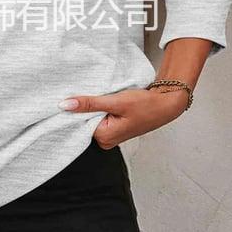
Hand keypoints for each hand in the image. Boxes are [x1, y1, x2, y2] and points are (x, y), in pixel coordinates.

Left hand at [59, 88, 189, 149]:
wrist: (166, 104)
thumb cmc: (145, 104)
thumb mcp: (115, 101)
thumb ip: (90, 103)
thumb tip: (65, 105)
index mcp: (104, 138)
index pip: (78, 122)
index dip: (76, 108)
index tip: (71, 95)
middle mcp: (105, 140)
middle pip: (84, 121)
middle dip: (84, 107)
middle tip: (88, 91)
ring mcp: (110, 135)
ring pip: (92, 118)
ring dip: (93, 106)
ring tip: (100, 95)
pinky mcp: (114, 128)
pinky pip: (100, 117)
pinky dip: (100, 107)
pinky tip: (104, 99)